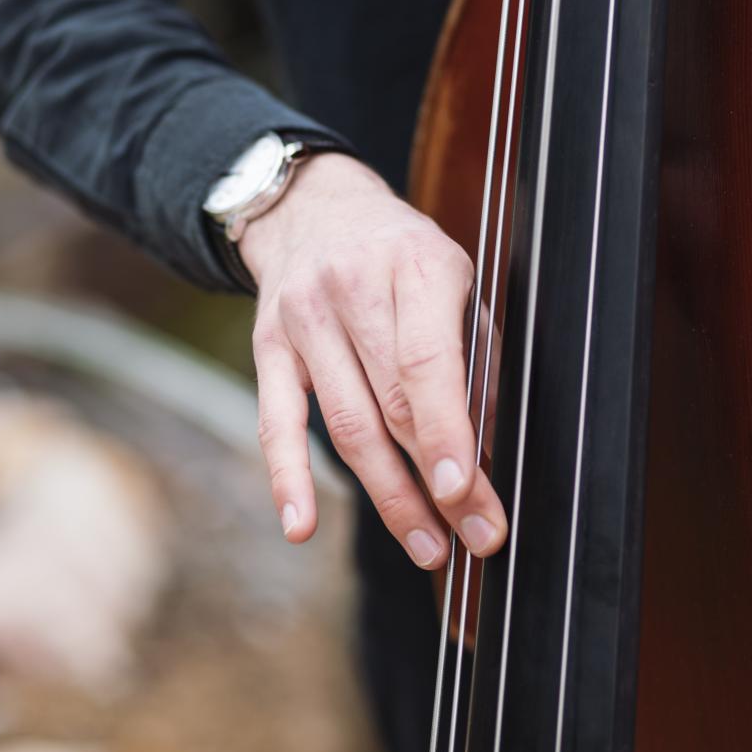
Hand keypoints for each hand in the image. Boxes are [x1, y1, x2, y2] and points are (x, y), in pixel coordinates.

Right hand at [239, 152, 506, 568]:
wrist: (315, 206)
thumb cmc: (403, 255)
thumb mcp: (457, 282)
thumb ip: (474, 360)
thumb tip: (483, 450)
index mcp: (416, 266)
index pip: (426, 363)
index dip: (445, 433)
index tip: (466, 491)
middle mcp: (354, 289)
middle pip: (390, 404)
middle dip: (433, 483)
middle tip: (472, 537)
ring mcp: (304, 319)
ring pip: (344, 424)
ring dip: (387, 495)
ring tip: (426, 545)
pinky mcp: (268, 346)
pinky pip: (274, 423)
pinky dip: (288, 479)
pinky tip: (301, 528)